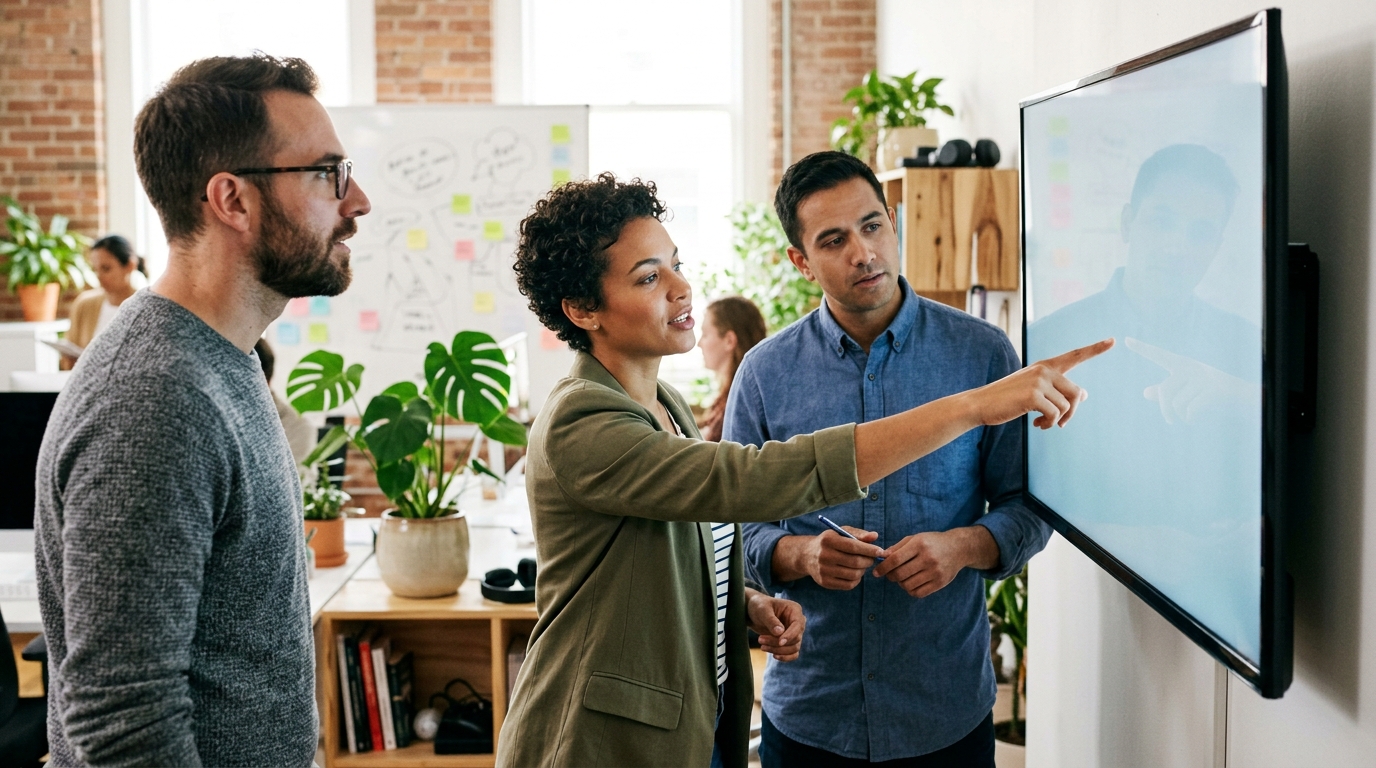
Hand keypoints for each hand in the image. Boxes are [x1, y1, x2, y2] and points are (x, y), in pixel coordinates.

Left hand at [745, 589, 805, 660]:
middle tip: (760, 639)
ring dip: (779, 650)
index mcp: (794, 610)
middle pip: (796, 638)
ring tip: (762, 647)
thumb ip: (771, 620)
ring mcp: (794, 632)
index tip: (780, 642)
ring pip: (794, 648)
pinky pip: (793, 653)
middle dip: (778, 643)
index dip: (790, 635)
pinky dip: (785, 656)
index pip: (798, 625)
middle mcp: (798, 622)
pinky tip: (774, 655)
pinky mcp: (790, 641)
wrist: (753, 612)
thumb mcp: (762, 610)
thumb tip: (780, 632)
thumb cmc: (758, 606)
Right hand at [799, 527, 883, 589]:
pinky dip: (856, 580)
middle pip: (855, 562)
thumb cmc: (829, 542)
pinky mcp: (824, 582)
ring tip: (862, 565)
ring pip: (853, 575)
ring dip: (863, 570)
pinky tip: (855, 573)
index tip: (880, 551)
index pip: (854, 546)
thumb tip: (875, 536)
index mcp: (828, 540)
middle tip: (871, 559)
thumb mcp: (841, 532)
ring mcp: (823, 571)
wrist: (807, 555)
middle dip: (868, 561)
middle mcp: (824, 556)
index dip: (870, 550)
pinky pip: (848, 585)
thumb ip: (858, 534)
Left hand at [872, 527, 995, 597]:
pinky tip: (911, 583)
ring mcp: (935, 572)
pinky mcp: (940, 583)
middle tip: (890, 575)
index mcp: (919, 544)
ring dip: (900, 583)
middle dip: (890, 576)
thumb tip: (881, 557)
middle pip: (900, 574)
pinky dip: (910, 590)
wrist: (958, 548)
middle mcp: (928, 558)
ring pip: (907, 585)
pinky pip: (918, 593)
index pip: (895, 559)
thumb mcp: (915, 538)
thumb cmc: (932, 542)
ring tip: (903, 577)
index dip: (883, 567)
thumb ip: (897, 548)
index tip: (876, 572)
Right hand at [969, 338, 1113, 429]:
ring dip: (1058, 420)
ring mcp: (1038, 381)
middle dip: (1072, 412)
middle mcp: (1044, 370)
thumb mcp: (1034, 392)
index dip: (1095, 349)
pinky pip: (1055, 415)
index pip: (1075, 355)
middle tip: (1060, 424)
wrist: (980, 404)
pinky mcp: (1033, 396)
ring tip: (1043, 424)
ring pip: (1067, 406)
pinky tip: (1036, 425)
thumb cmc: (1007, 399)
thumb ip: (1057, 390)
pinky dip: (1049, 425)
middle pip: (1077, 393)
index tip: (1113, 341)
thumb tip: (1085, 394)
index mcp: (1045, 366)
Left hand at [1125, 337, 1259, 424]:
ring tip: (1188, 418)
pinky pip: (1190, 409)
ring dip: (1180, 415)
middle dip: (1165, 409)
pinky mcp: (1214, 390)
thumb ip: (1166, 392)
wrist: (1244, 400)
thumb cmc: (1212, 396)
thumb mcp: (1188, 392)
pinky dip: (1189, 418)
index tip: (1125, 340)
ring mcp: (1204, 378)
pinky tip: (1194, 420)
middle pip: (1166, 390)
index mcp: (1184, 365)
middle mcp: (1193, 368)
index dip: (1143, 349)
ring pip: (1177, 403)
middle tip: (1170, 421)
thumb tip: (1145, 393)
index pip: (1160, 356)